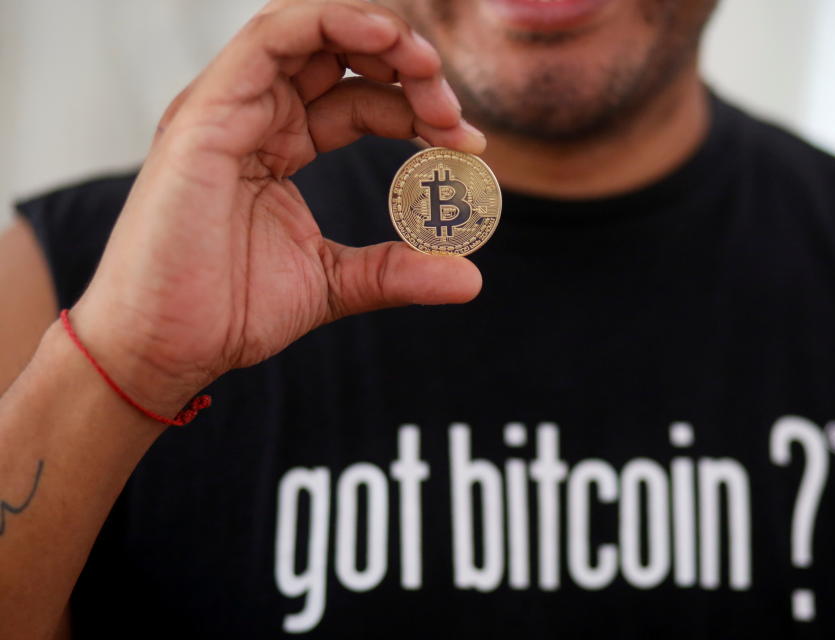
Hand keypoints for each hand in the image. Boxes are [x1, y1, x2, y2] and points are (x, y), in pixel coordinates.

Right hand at [69, 0, 485, 414]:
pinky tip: (384, 38)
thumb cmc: (227, 313)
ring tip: (427, 68)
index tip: (469, 146)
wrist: (165, 349)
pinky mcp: (207, 113)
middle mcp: (253, 115)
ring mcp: (227, 108)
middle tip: (452, 111)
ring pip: (309, 33)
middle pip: (340, 57)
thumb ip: (395, 271)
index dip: (418, 112)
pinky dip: (330, 24)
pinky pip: (271, 39)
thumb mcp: (332, 283)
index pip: (360, 101)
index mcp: (278, 145)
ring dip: (377, 37)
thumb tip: (470, 279)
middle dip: (407, 69)